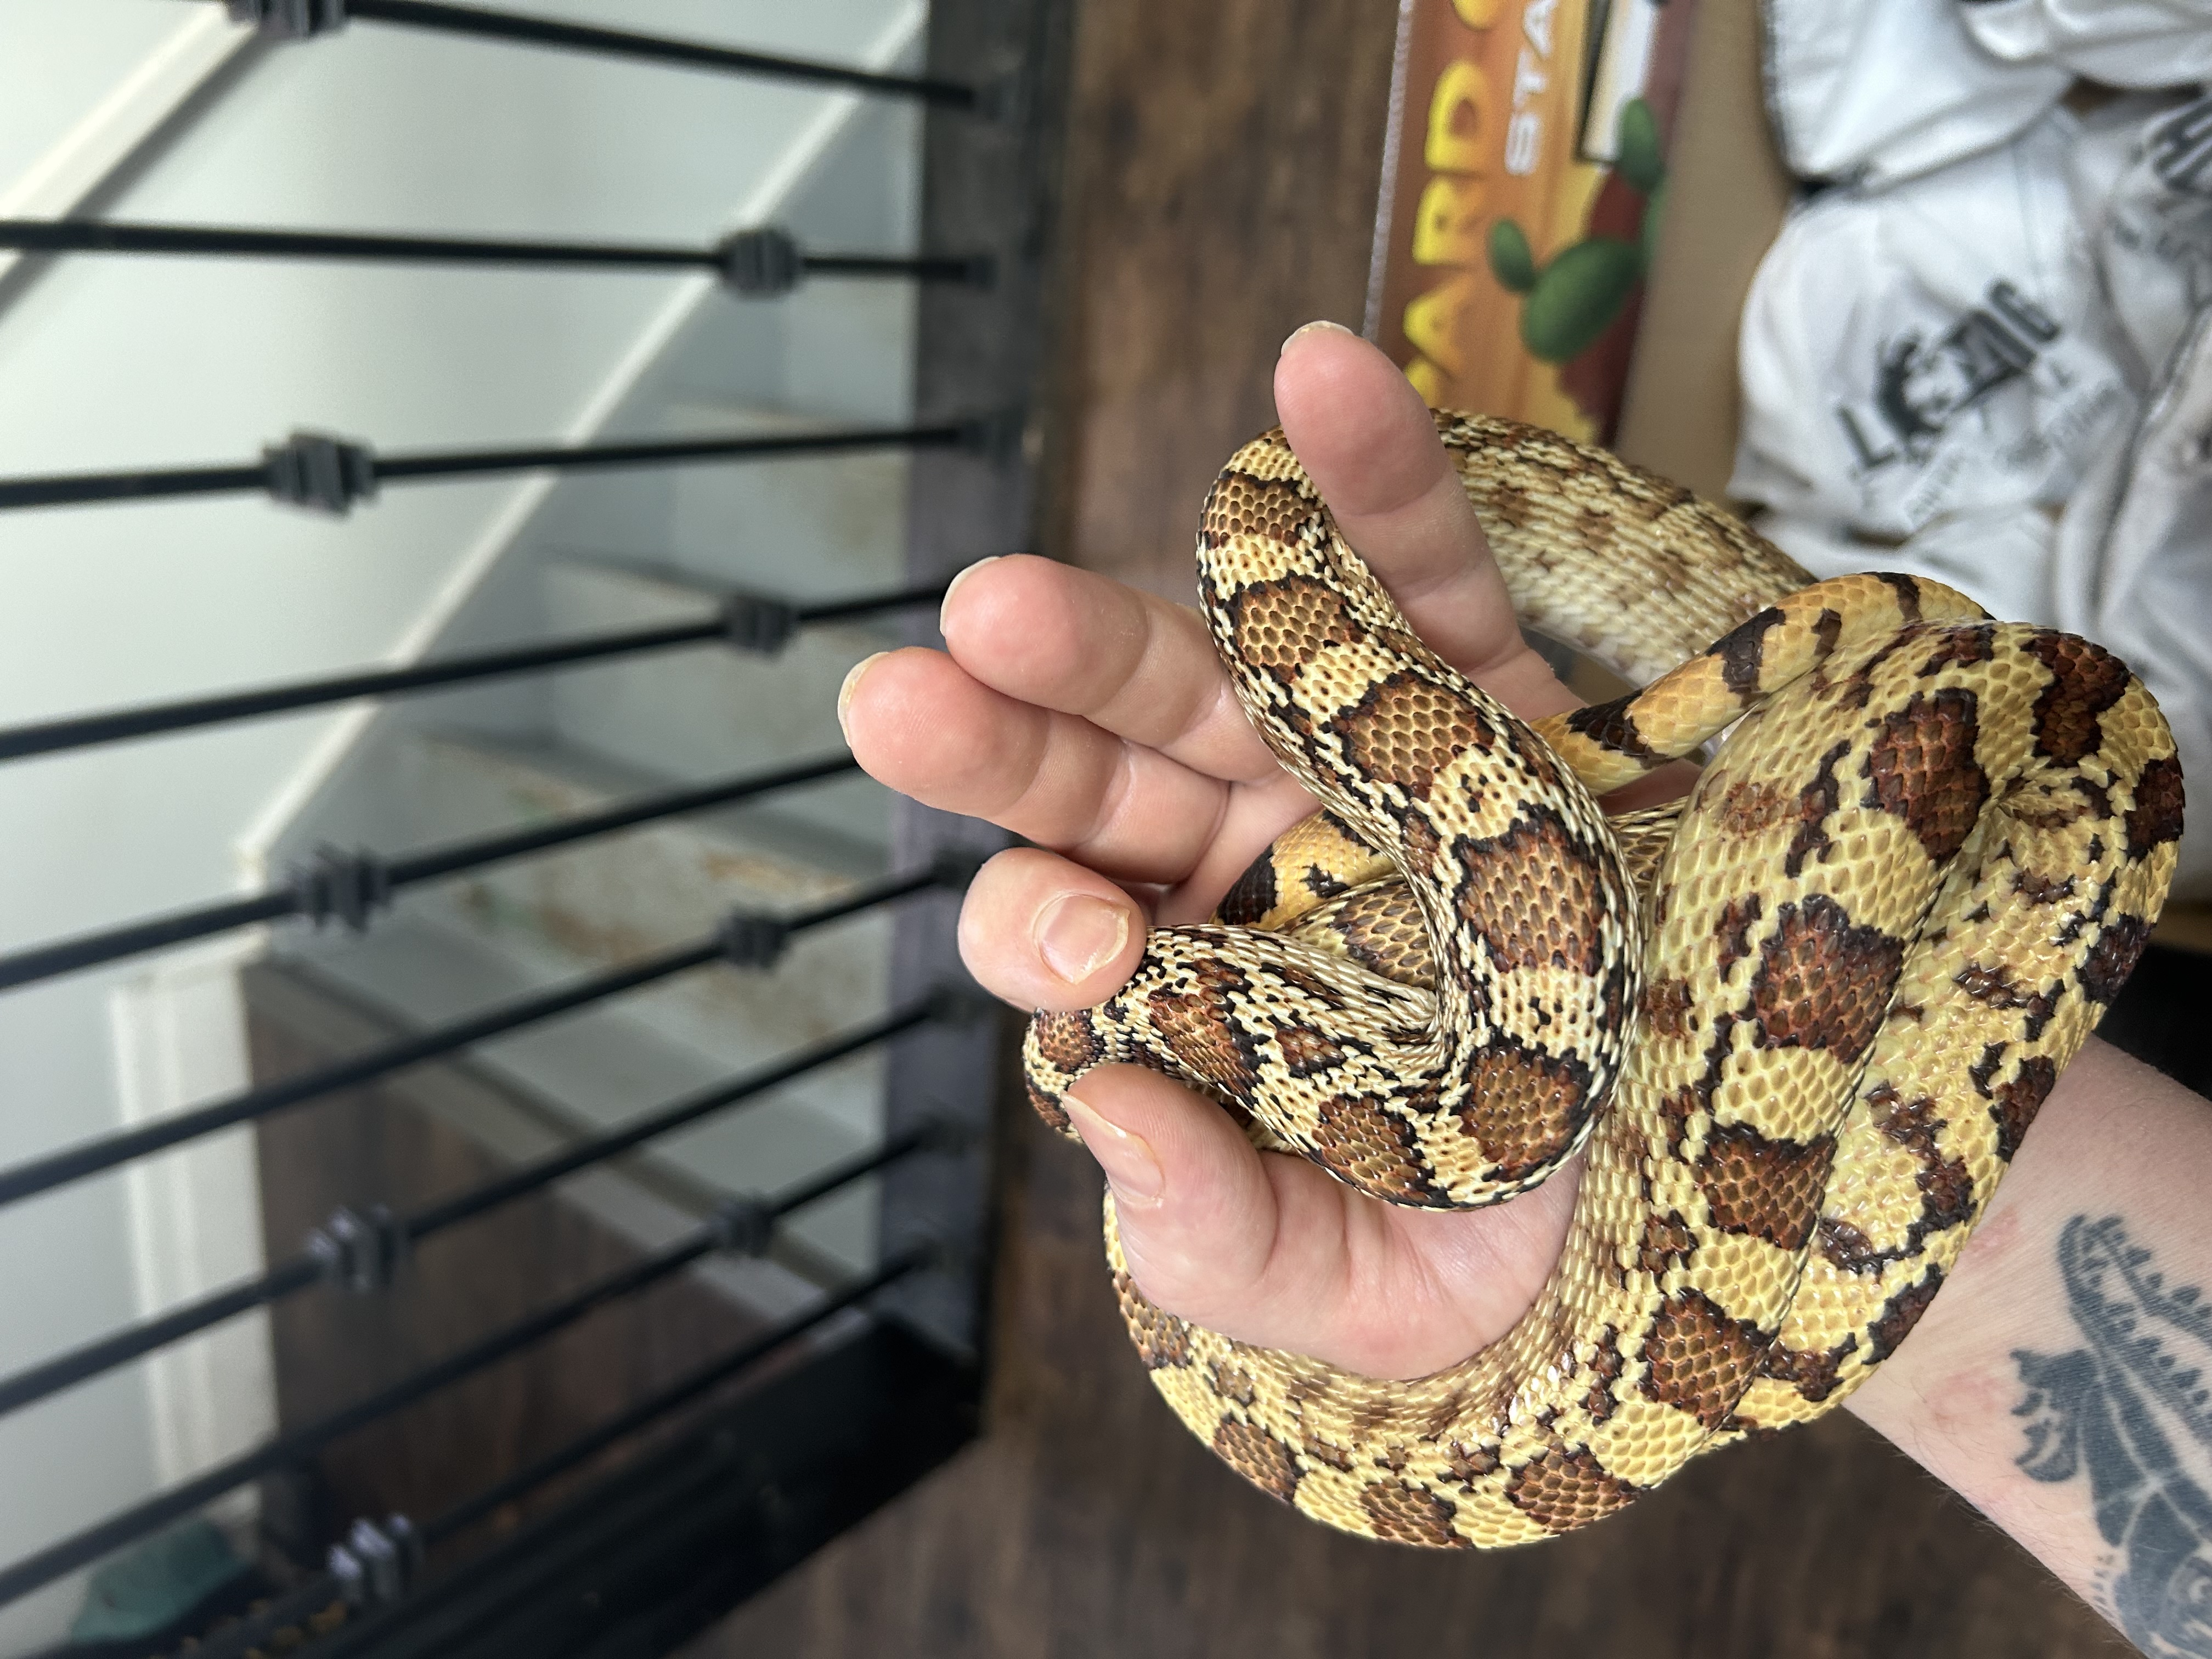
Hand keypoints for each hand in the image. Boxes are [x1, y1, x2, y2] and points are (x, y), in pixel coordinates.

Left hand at [838, 324, 1590, 1379]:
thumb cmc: (1512, 1234)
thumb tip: (1095, 1104)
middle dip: (1005, 737)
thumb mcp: (1364, 1291)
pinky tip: (1319, 370)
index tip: (1079, 944)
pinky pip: (1426, 562)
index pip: (1067, 939)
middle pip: (1099, 776)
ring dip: (1122, 615)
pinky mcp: (1484, 686)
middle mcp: (1249, 857)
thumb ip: (1221, 1234)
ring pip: (1221, 660)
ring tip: (1015, 590)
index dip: (1037, 929)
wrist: (1713, 1166)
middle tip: (903, 701)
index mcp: (1193, 989)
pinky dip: (1376, 470)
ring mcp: (1354, 760)